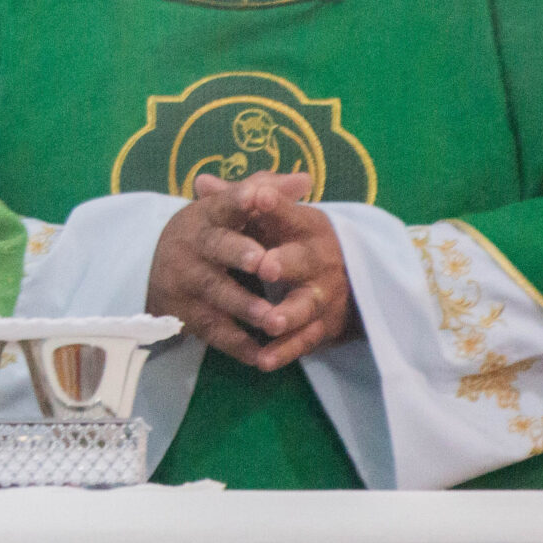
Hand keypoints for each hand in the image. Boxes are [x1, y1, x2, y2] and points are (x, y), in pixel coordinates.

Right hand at [145, 172, 310, 368]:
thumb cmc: (207, 232)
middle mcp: (193, 246)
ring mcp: (188, 282)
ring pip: (217, 294)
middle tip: (266, 265)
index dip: (240, 199)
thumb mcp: (225, 208)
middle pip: (216, 248)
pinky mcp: (187, 314)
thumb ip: (265, 191)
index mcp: (206, 215)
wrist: (150, 266)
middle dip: (239, 255)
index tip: (259, 196)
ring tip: (274, 319)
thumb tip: (306, 180)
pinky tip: (263, 356)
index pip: (223, 203)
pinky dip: (238, 345)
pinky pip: (214, 331)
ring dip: (245, 307)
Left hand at [245, 186, 358, 370]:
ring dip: (288, 314)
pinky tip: (263, 361)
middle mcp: (320, 259)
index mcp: (307, 226)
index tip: (259, 196)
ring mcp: (323, 294)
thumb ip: (239, 201)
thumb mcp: (271, 218)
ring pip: (307, 305)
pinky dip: (286, 352)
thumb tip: (201, 182)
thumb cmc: (292, 240)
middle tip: (264, 267)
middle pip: (305, 261)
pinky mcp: (323, 326)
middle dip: (285, 263)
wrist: (341, 278)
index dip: (277, 205)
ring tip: (269, 322)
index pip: (292, 213)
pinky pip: (305, 341)